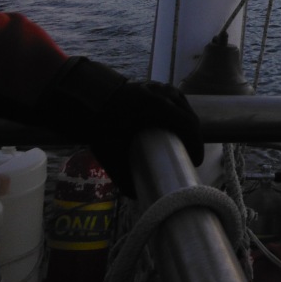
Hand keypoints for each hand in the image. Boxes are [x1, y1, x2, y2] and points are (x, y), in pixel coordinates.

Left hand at [37, 58, 203, 195]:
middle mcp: (161, 94)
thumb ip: (122, 176)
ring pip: (181, 103)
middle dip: (193, 135)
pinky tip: (174, 119)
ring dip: (186, 120)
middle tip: (190, 153)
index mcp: (157, 108)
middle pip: (188, 114)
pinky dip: (177, 109)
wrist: (84, 99)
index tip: (196, 161)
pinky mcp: (149, 85)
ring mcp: (156, 87)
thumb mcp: (110, 152)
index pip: (188, 124)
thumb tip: (136, 195)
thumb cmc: (99, 125)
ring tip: (184, 137)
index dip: (196, 144)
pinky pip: (171, 96)